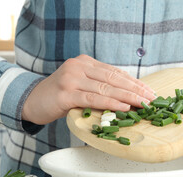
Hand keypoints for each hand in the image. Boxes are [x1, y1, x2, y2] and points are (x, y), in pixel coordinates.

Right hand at [22, 54, 155, 124]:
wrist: (31, 101)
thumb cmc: (59, 96)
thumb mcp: (81, 86)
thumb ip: (99, 86)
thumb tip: (127, 96)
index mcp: (86, 63)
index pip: (115, 72)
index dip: (134, 82)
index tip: (149, 91)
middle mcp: (79, 66)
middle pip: (114, 78)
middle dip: (135, 89)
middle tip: (152, 98)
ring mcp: (72, 78)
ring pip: (106, 88)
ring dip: (128, 97)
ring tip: (143, 104)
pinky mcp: (66, 93)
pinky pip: (93, 98)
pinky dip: (111, 103)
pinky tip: (124, 107)